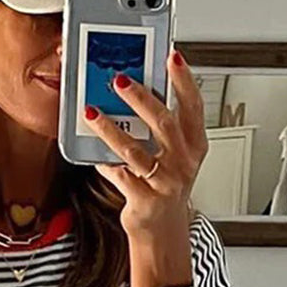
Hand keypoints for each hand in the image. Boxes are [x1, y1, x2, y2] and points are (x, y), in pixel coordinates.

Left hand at [83, 49, 207, 243]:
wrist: (162, 230)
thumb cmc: (165, 186)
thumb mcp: (173, 155)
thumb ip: (161, 127)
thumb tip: (134, 90)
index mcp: (195, 145)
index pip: (193, 106)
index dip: (184, 80)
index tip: (172, 56)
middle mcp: (184, 163)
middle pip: (163, 123)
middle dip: (140, 98)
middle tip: (119, 80)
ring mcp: (165, 183)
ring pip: (134, 150)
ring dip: (111, 129)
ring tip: (92, 112)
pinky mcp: (145, 201)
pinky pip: (119, 175)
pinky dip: (103, 162)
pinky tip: (91, 151)